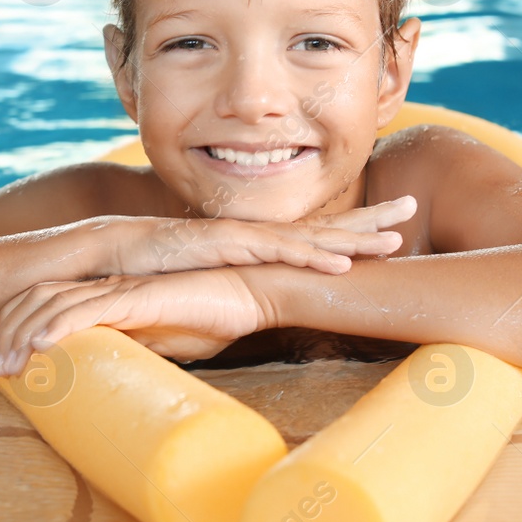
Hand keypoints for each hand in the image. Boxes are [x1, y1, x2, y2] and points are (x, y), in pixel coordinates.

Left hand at [0, 268, 269, 376]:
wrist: (251, 294)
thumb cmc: (214, 317)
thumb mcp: (165, 341)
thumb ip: (138, 348)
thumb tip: (116, 377)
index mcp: (113, 295)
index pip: (52, 303)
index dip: (23, 328)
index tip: (10, 363)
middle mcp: (110, 286)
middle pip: (41, 299)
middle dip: (11, 332)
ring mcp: (122, 289)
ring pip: (56, 304)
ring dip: (26, 335)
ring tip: (9, 366)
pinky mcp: (139, 297)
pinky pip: (89, 309)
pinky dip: (60, 325)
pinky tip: (41, 345)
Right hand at [103, 195, 415, 276]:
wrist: (108, 255)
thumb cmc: (156, 273)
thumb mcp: (209, 286)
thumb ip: (236, 294)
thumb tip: (259, 315)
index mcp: (258, 244)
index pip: (316, 234)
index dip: (354, 229)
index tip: (393, 228)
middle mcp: (255, 235)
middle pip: (323, 225)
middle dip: (369, 218)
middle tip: (412, 206)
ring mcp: (242, 238)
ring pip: (308, 238)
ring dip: (352, 239)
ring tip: (392, 240)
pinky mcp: (224, 246)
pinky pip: (274, 254)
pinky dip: (310, 259)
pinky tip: (340, 266)